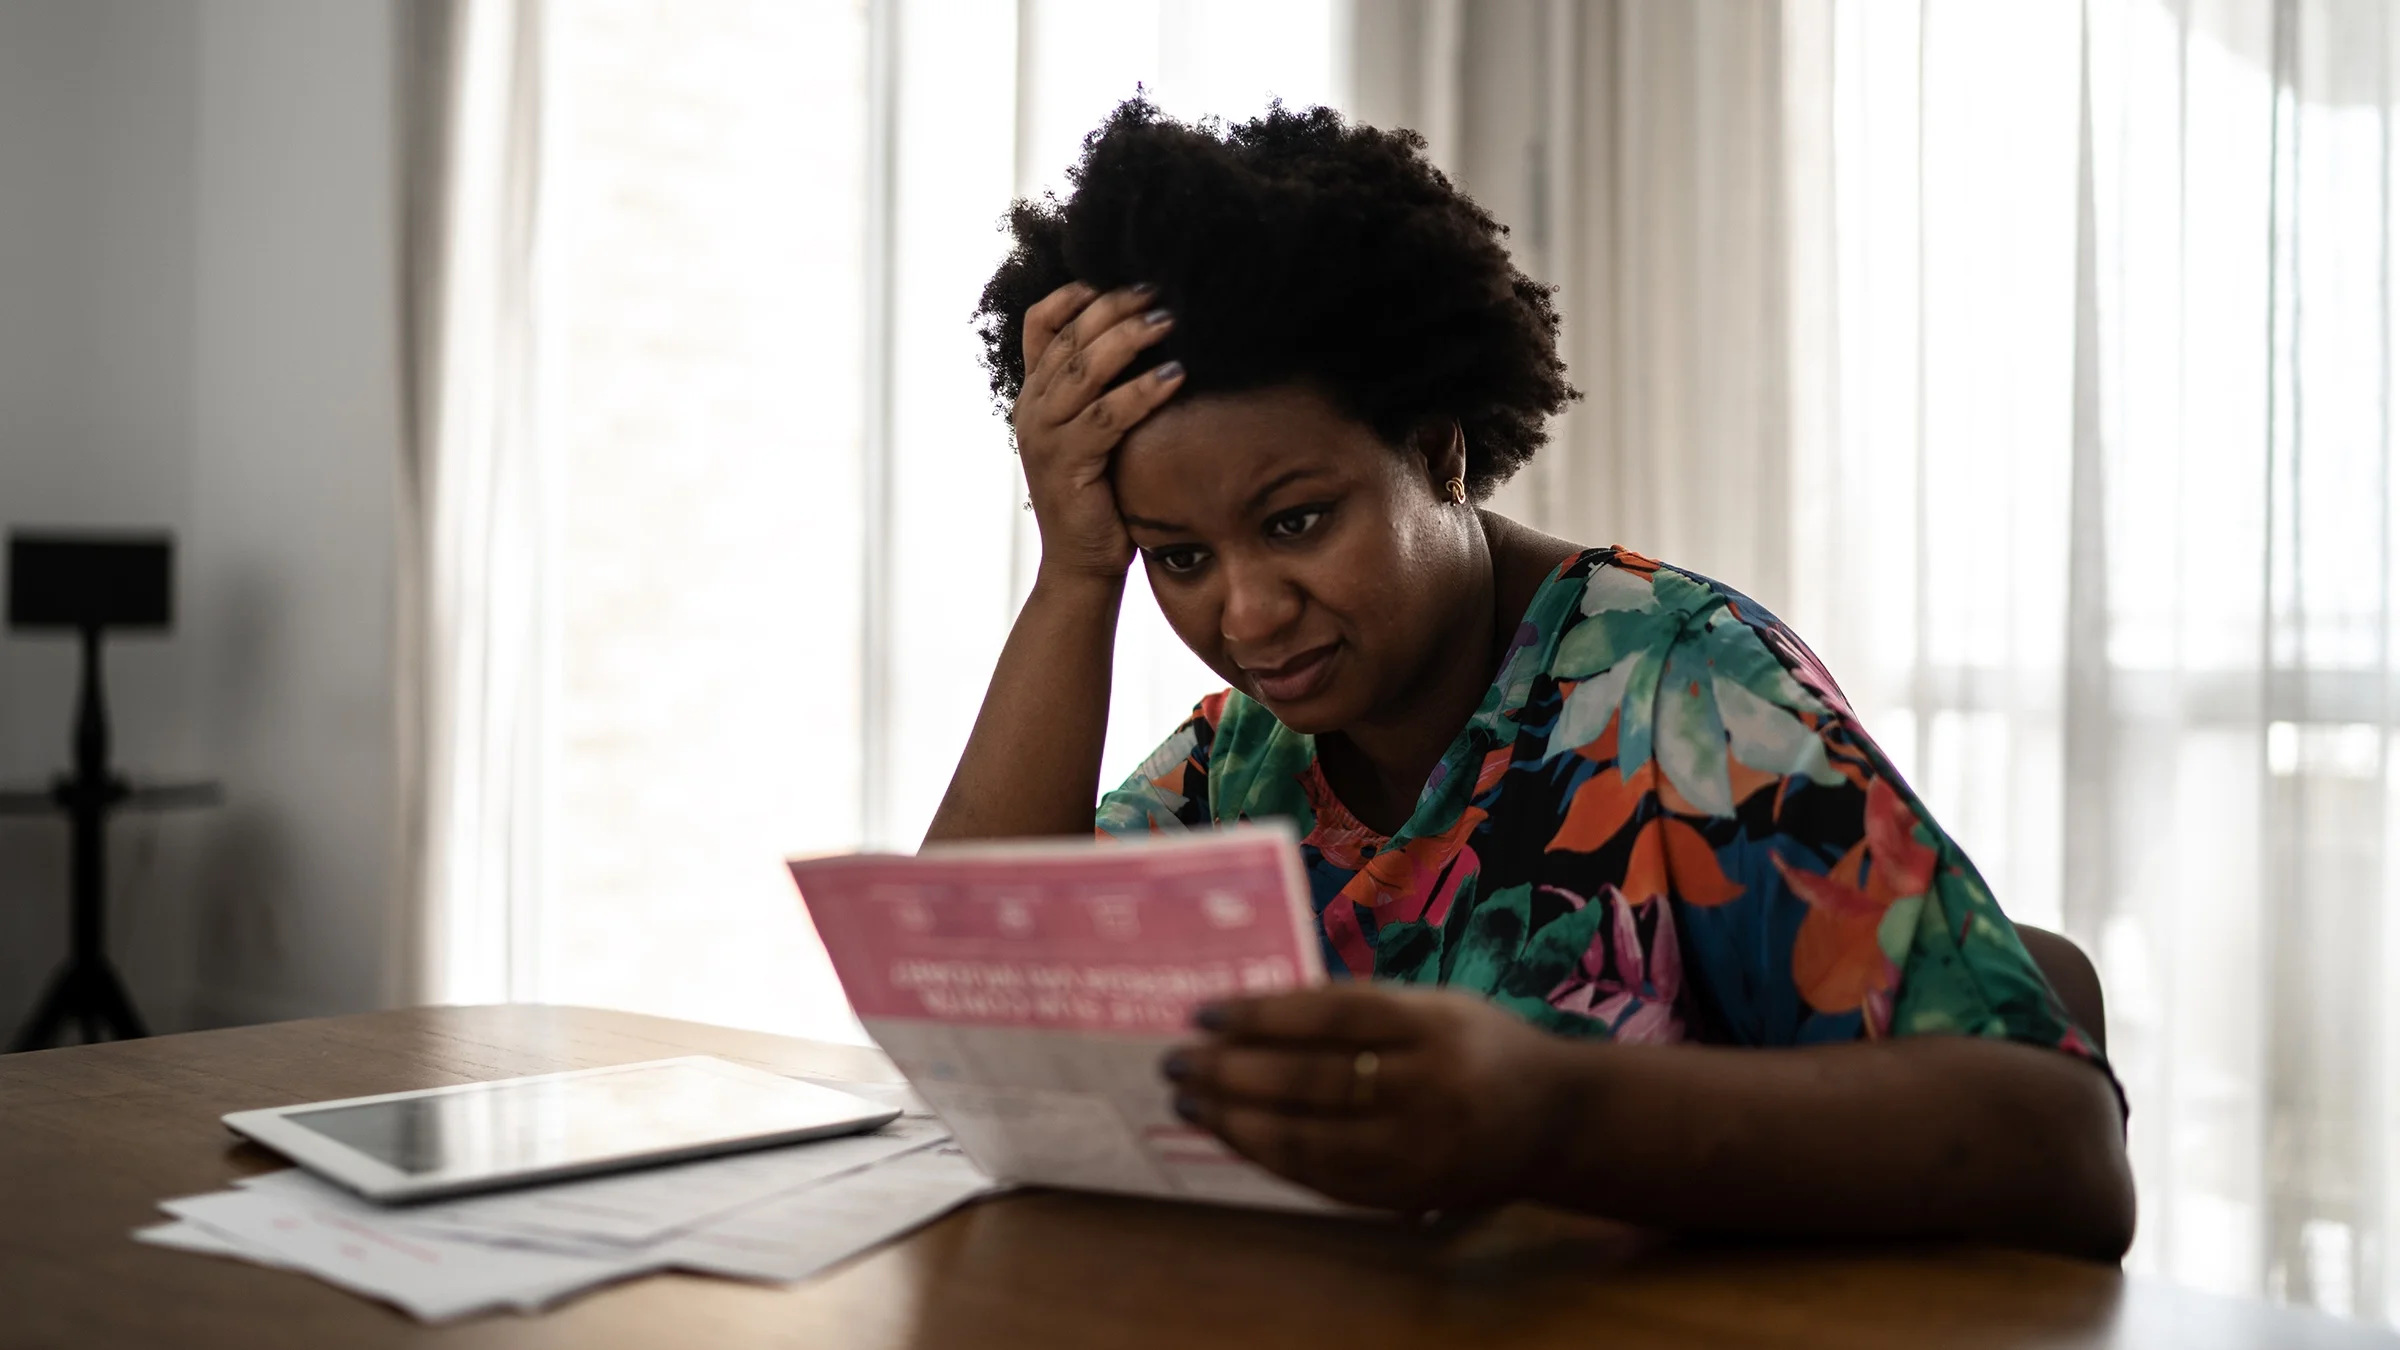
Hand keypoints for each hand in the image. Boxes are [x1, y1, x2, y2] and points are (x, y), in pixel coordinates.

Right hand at [1013, 282, 1184, 583]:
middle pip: (1069, 339)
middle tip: (1158, 288)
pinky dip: (1142, 392)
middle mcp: (1032, 409)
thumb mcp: (1096, 431)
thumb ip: (1105, 388)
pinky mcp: (1067, 464)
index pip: (1041, 325)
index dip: (1074, 294)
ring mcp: (1044, 437)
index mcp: (1034, 395)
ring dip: (1129, 339)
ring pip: (1084, 371)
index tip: (1116, 272)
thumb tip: (1153, 333)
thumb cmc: (1102, 494)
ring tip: (1170, 320)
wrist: (1082, 562)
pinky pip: (1107, 416)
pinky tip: (1175, 376)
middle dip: (1114, 307)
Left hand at [1164, 985, 1571, 1213]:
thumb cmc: (1478, 1045)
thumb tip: (1253, 1014)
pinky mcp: (1407, 1195)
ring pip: (1310, 1139)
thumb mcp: (1432, 1006)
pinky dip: (1269, 1157)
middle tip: (1177, 1062)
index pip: (1332, 1016)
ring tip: (1190, 1101)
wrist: (1553, 1120)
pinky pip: (1323, 1178)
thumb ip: (1358, 1008)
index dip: (1263, 1013)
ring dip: (1237, 1122)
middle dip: (1233, 1072)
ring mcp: (1419, 1150)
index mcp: (1436, 1026)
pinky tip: (1233, 1135)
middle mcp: (1430, 1089)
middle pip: (1313, 1081)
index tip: (1205, 1012)